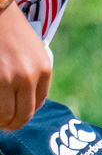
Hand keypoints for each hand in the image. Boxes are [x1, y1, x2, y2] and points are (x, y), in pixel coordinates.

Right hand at [0, 0, 51, 131]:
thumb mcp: (33, 51)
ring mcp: (7, 78)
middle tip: (4, 126)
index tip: (14, 118)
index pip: (36, 105)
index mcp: (44, 70)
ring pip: (5, 114)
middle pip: (21, 115)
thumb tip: (28, 102)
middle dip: (11, 124)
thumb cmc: (10, 28)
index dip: (24, 115)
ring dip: (1, 120)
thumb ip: (34, 74)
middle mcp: (28, 77)